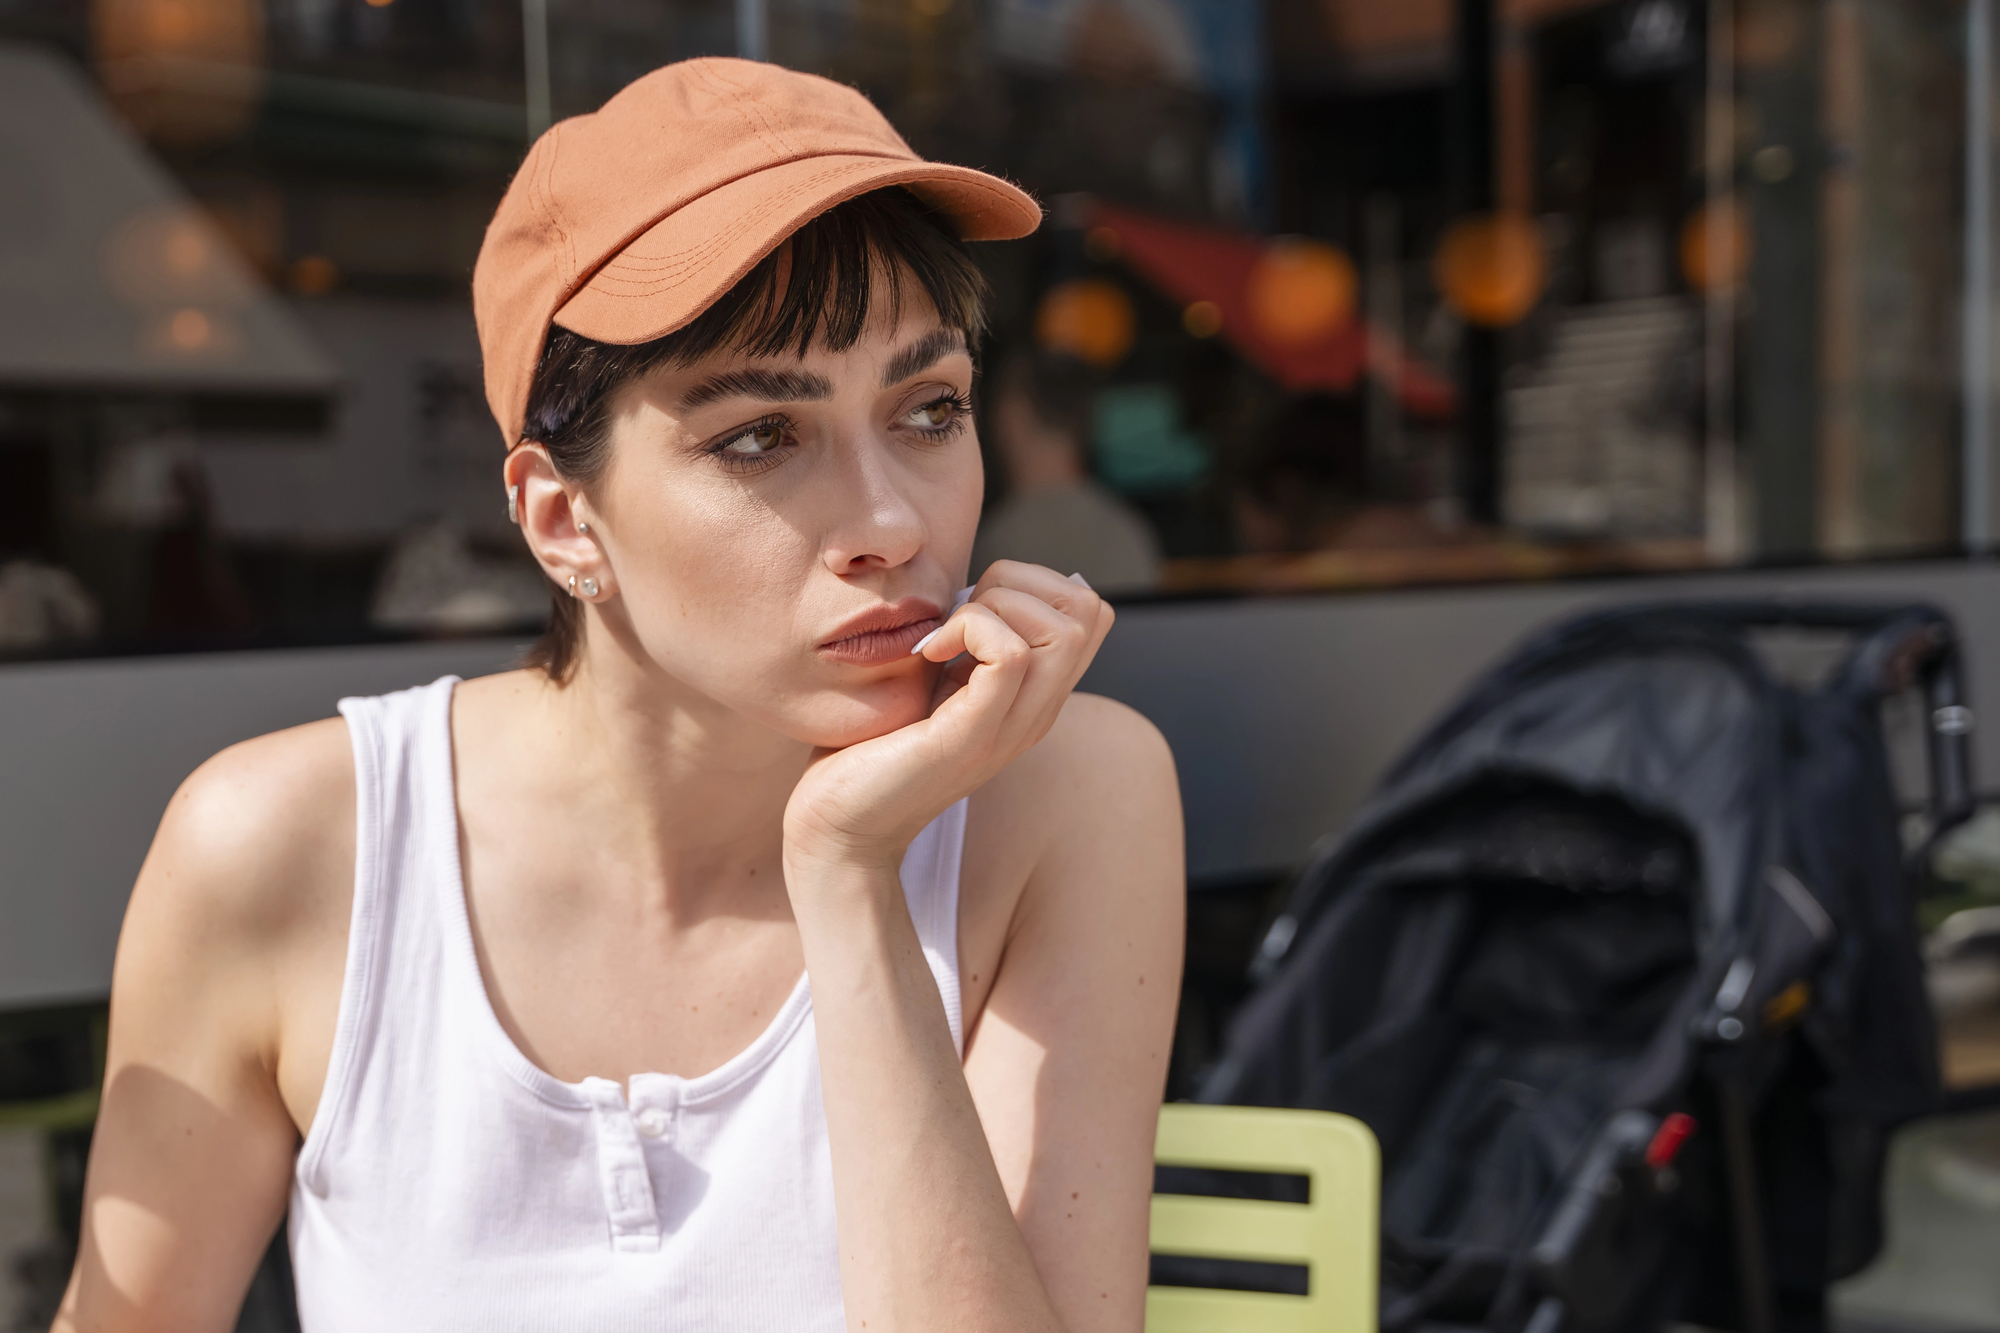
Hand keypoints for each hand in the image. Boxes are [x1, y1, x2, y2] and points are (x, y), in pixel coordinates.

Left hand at [783, 561, 1112, 878]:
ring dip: (995, 606)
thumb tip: (974, 586)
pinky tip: (926, 653)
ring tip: (944, 636)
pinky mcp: (972, 737)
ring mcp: (1010, 727)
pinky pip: (1010, 655)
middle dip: (1019, 584)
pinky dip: (967, 630)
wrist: (839, 826)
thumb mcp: (935, 679)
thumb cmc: (872, 748)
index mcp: (1033, 695)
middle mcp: (1036, 711)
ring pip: (1064, 630)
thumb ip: (965, 641)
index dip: (1034, 583)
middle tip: (958, 617)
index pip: (1089, 611)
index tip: (972, 606)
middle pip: (1088, 609)